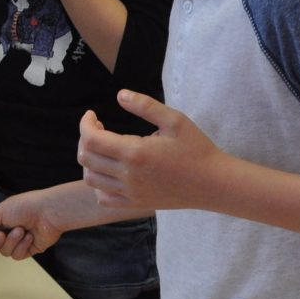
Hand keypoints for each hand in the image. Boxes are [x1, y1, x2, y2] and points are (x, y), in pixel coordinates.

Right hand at [0, 182, 99, 259]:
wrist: (48, 212)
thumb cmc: (25, 207)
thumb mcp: (0, 212)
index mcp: (0, 222)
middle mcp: (8, 233)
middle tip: (1, 234)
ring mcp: (19, 242)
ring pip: (6, 252)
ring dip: (12, 241)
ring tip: (21, 230)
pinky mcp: (30, 250)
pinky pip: (18, 255)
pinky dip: (22, 246)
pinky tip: (29, 236)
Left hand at [77, 91, 226, 212]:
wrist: (213, 183)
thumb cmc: (196, 149)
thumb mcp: (175, 120)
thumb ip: (146, 106)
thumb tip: (120, 95)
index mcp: (135, 153)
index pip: (92, 139)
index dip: (86, 124)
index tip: (93, 115)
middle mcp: (128, 176)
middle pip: (86, 158)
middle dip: (86, 138)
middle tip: (100, 128)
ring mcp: (131, 193)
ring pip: (91, 179)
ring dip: (90, 160)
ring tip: (104, 148)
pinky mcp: (136, 204)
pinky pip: (103, 198)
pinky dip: (98, 184)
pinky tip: (110, 171)